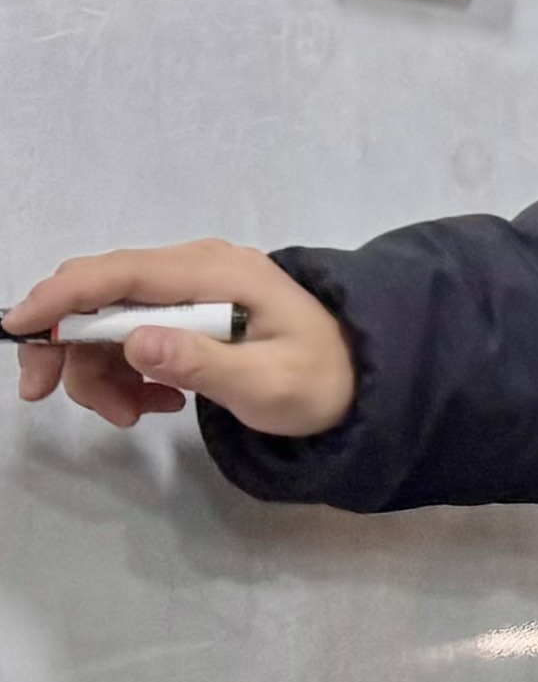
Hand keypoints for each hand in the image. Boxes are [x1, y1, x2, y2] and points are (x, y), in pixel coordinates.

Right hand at [8, 243, 355, 440]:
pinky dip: (125, 372)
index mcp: (217, 273)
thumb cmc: (321, 380)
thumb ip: (202, 363)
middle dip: (66, 346)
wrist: (360, 378)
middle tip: (51, 399)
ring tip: (138, 414)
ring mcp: (189, 286)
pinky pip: (129, 335)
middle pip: (98, 294)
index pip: (120, 272)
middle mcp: (196, 267)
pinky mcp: (186, 309)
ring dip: (101, 373)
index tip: (17, 330)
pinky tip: (158, 402)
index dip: (60, 297)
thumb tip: (137, 341)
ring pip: (106, 322)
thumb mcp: (268, 384)